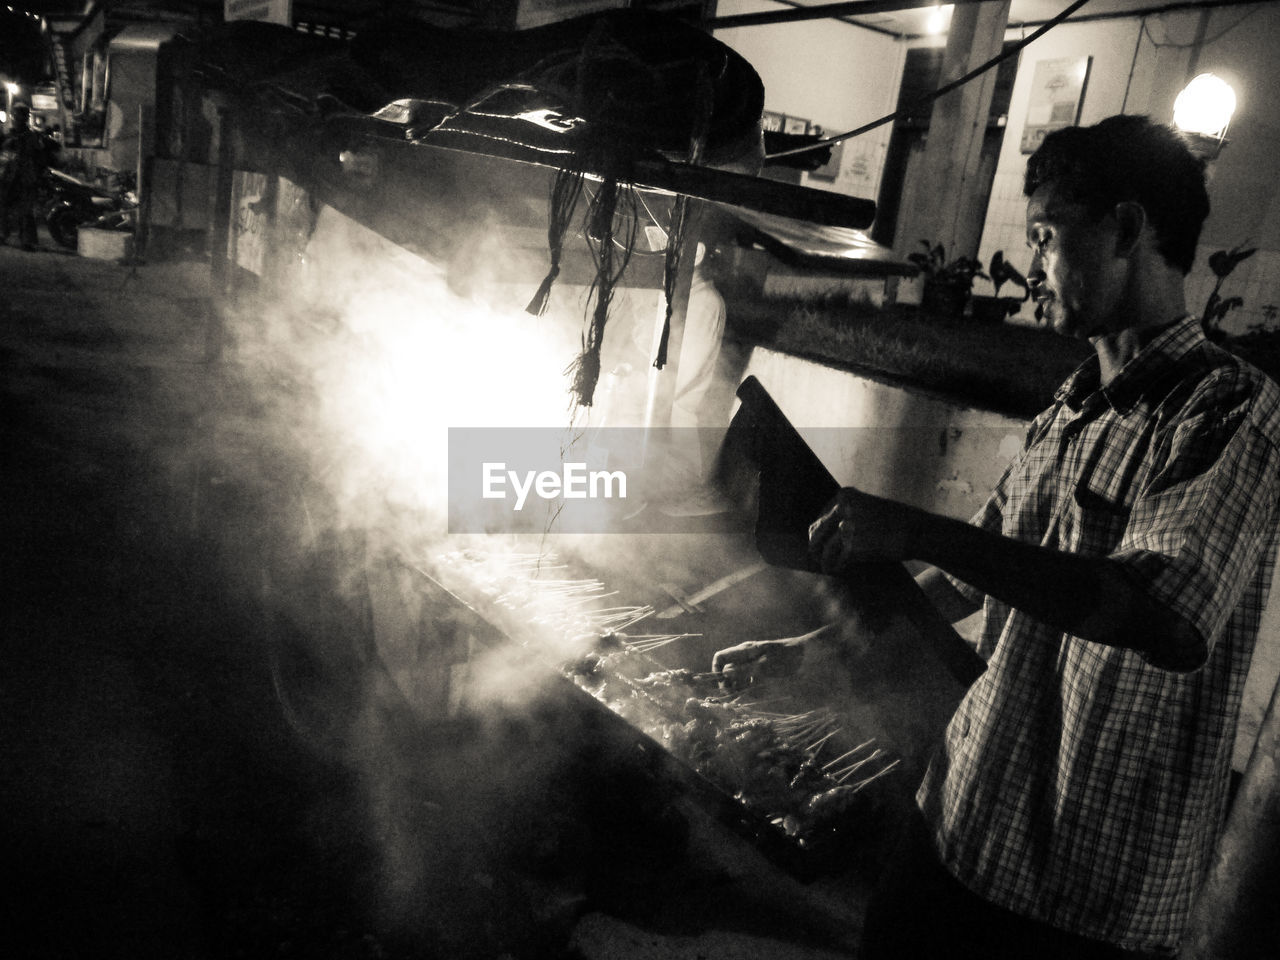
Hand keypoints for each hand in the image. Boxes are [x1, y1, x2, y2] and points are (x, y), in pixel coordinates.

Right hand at [711, 625, 832, 685]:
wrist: (806, 654)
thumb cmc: (786, 657)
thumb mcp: (765, 665)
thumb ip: (745, 670)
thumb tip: (725, 674)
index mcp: (744, 650)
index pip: (720, 657)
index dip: (716, 670)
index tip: (722, 686)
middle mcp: (746, 656)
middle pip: (728, 670)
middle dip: (728, 683)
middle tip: (733, 697)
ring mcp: (754, 663)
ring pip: (738, 677)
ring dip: (739, 687)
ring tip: (745, 696)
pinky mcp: (762, 671)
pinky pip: (750, 680)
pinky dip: (750, 687)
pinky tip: (757, 693)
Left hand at [807, 486, 917, 574]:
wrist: (917, 531)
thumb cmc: (896, 520)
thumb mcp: (869, 506)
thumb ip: (848, 513)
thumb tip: (824, 532)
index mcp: (845, 495)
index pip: (821, 516)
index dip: (817, 532)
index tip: (817, 541)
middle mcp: (843, 509)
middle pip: (817, 532)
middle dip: (816, 546)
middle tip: (816, 557)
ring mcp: (846, 527)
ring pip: (825, 549)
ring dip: (824, 560)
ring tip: (826, 568)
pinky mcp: (852, 547)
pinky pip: (838, 561)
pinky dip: (837, 567)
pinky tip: (838, 571)